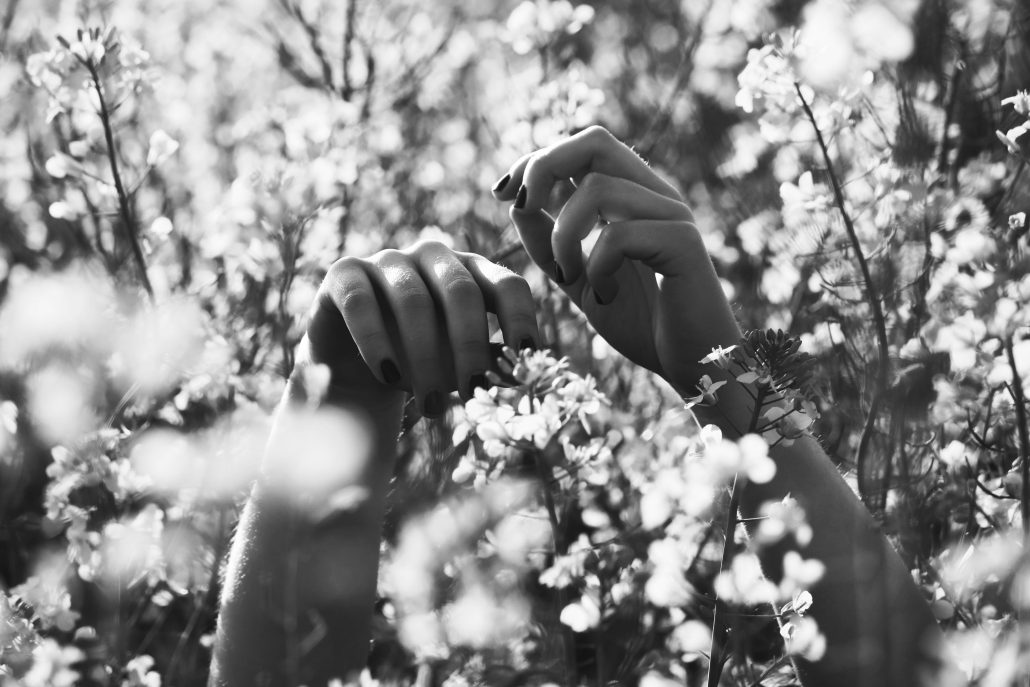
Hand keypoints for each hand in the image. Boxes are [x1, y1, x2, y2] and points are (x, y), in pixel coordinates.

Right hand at [303, 241, 540, 415]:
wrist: (355, 366)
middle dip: (469, 346)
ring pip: (412, 300)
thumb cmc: (421, 362)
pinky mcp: (345, 274)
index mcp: (473, 272)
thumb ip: (491, 364)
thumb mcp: (461, 364)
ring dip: (425, 358)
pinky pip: (361, 302)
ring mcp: (388, 260)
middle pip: (461, 291)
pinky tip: (390, 378)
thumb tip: (525, 377)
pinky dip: (377, 343)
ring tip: (431, 406)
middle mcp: (433, 257)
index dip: (520, 319)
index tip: (526, 359)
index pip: (508, 285)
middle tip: (473, 393)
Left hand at [493, 126, 741, 394]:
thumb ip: (552, 245)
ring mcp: (673, 216)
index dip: (537, 161)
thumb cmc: (642, 324)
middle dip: (543, 167)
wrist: (691, 365)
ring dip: (564, 236)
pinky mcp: (683, 244)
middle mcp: (656, 196)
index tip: (504, 194)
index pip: (585, 148)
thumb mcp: (580, 281)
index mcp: (635, 198)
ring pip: (597, 189)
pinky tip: (605, 296)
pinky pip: (618, 236)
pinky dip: (596, 267)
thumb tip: (517, 205)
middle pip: (595, 141)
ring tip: (571, 277)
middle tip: (522, 207)